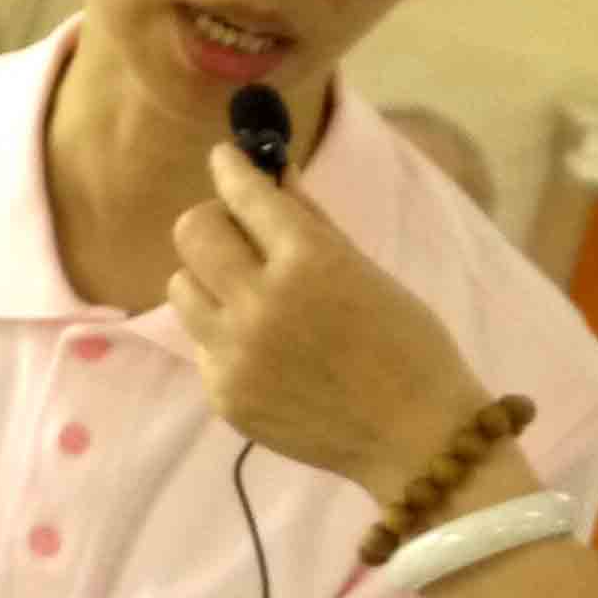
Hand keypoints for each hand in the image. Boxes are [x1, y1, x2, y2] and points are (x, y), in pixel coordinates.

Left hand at [167, 142, 490, 501]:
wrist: (416, 439)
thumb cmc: (407, 345)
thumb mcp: (366, 270)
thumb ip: (310, 220)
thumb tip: (273, 171)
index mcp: (308, 261)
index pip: (244, 193)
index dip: (231, 168)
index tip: (225, 158)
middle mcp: (261, 303)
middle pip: (192, 232)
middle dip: (214, 221)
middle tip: (239, 233)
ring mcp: (235, 353)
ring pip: (181, 286)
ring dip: (209, 278)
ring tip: (250, 294)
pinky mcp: (224, 394)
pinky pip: (201, 342)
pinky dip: (224, 334)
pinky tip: (266, 349)